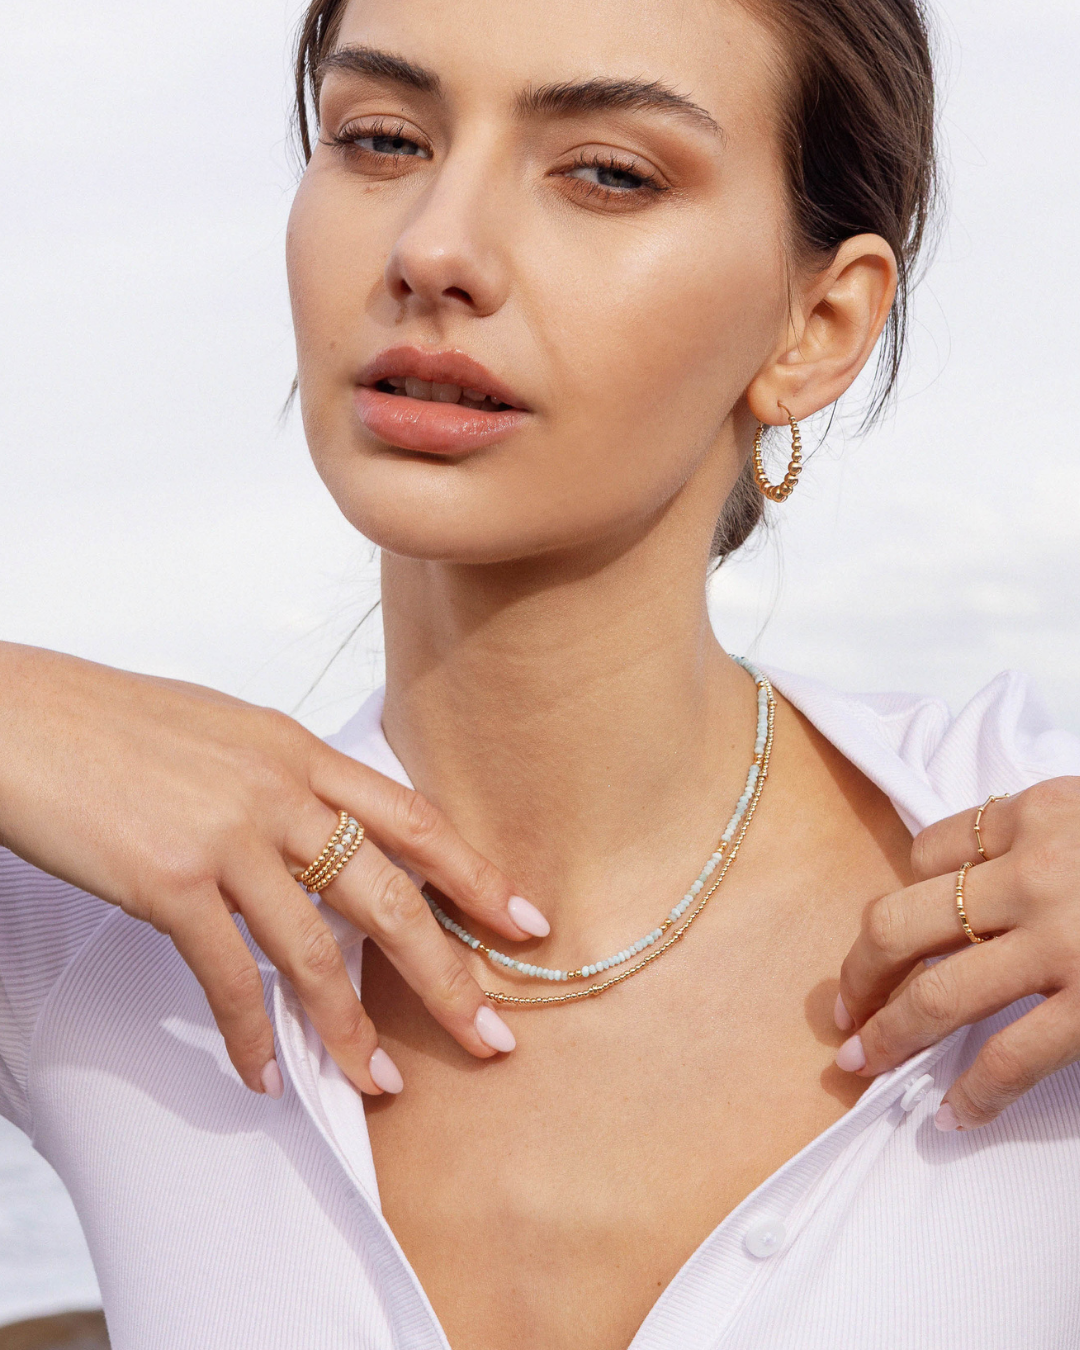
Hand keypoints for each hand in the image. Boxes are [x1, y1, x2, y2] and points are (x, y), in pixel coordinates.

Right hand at [0, 643, 545, 1096]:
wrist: (24, 717)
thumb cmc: (117, 725)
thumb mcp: (227, 733)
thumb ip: (287, 781)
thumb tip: (328, 831)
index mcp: (298, 752)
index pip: (414, 819)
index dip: (476, 876)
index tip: (524, 920)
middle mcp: (279, 791)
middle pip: (390, 896)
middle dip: (448, 974)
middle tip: (492, 1034)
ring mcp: (228, 836)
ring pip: (316, 951)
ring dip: (352, 1030)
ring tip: (381, 1083)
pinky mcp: (170, 881)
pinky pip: (227, 976)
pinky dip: (250, 1033)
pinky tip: (263, 1073)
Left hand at [834, 778, 1079, 1129]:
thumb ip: (1038, 837)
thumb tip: (970, 882)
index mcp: (1036, 814)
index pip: (928, 851)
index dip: (899, 894)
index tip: (888, 936)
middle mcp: (1035, 873)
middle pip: (900, 920)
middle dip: (859, 973)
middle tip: (844, 1010)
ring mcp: (1064, 941)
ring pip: (936, 993)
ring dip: (888, 1036)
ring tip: (862, 1064)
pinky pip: (1012, 1055)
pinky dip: (974, 1094)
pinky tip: (952, 1116)